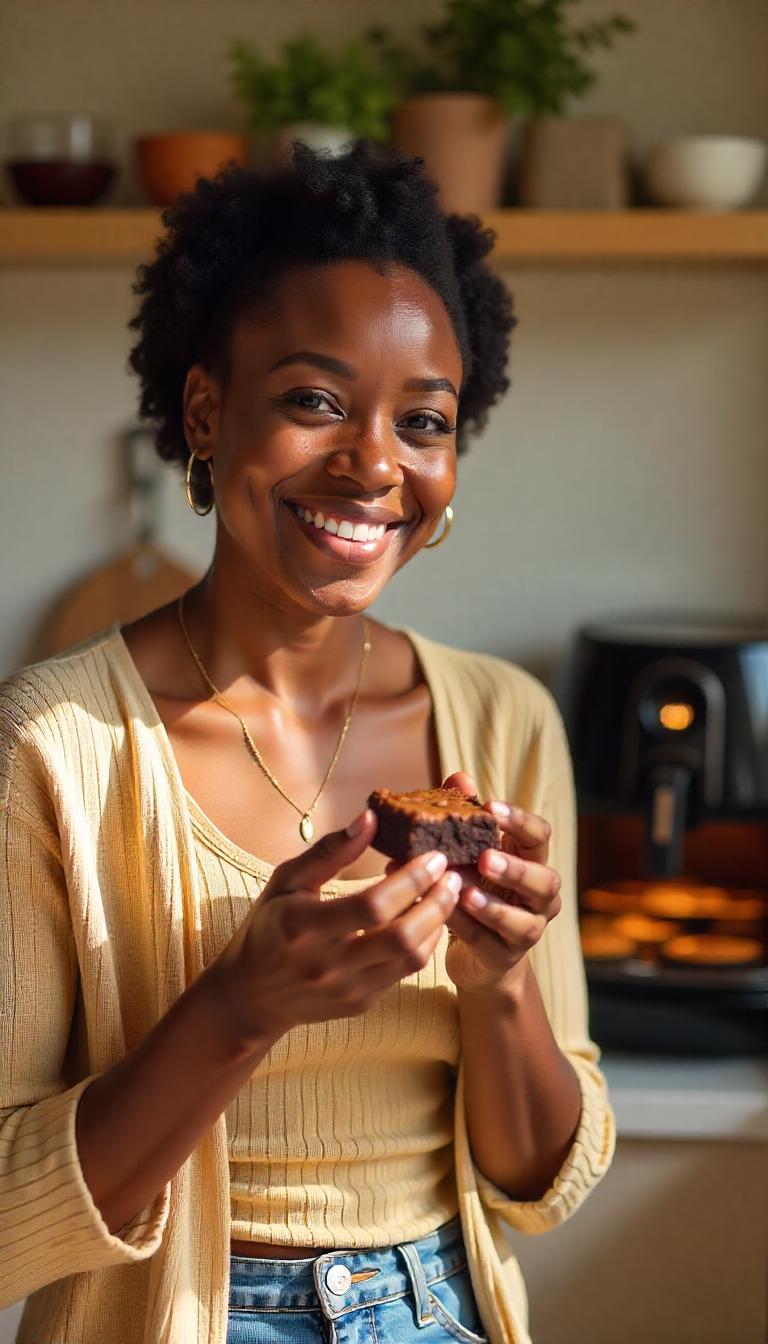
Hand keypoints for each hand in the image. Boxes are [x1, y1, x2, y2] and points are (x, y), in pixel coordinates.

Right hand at [211, 810, 461, 1044]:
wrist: (251, 997)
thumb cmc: (269, 927)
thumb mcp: (286, 881)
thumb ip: (329, 852)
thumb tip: (370, 820)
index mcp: (304, 927)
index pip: (371, 906)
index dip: (410, 881)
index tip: (433, 857)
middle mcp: (327, 964)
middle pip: (401, 937)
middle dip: (436, 903)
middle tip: (452, 875)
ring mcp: (347, 989)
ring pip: (411, 959)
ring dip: (437, 923)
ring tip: (446, 894)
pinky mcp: (361, 1003)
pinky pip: (405, 973)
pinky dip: (424, 943)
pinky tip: (427, 919)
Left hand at [441, 771, 561, 994]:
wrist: (478, 955)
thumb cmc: (476, 889)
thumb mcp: (471, 852)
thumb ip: (467, 818)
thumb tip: (459, 777)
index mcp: (532, 862)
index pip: (540, 835)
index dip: (519, 820)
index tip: (489, 806)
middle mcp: (540, 897)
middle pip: (544, 880)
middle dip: (515, 868)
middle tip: (484, 857)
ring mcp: (527, 929)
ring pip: (522, 920)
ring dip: (494, 905)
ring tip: (465, 891)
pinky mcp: (505, 957)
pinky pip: (488, 941)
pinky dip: (466, 925)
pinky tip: (446, 912)